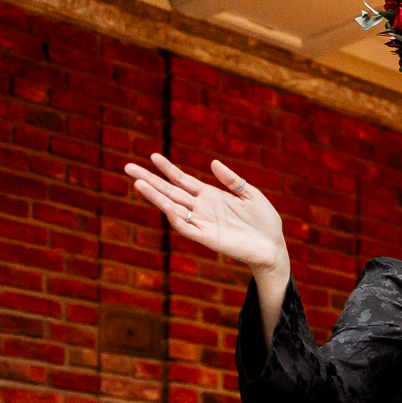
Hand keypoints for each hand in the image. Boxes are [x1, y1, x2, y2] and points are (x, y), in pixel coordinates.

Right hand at [126, 154, 285, 272]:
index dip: (168, 169)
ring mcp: (203, 223)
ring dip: (155, 196)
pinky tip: (164, 206)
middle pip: (170, 191)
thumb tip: (212, 163)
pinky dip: (174, 216)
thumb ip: (232, 180)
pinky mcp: (207, 238)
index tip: (152, 156)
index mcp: (211, 196)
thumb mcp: (250, 194)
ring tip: (138, 183)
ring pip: (172, 207)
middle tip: (128, 167)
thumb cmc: (264, 221)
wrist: (274, 246)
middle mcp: (202, 208)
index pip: (183, 180)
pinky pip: (186, 227)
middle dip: (150, 179)